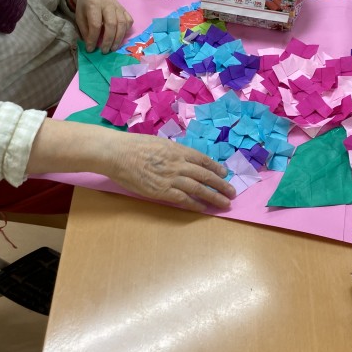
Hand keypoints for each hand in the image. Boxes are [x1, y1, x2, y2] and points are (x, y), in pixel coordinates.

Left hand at [72, 0, 132, 53]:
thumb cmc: (85, 5)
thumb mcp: (79, 16)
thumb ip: (85, 30)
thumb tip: (91, 46)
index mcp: (93, 5)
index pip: (95, 25)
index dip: (93, 39)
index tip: (91, 49)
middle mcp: (107, 5)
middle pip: (112, 24)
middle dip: (108, 40)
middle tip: (104, 51)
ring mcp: (118, 6)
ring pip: (122, 23)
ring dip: (118, 38)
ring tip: (113, 48)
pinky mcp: (124, 8)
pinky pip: (129, 20)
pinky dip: (126, 30)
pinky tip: (120, 37)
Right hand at [108, 132, 235, 211]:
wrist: (119, 154)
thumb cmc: (134, 146)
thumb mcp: (159, 143)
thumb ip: (172, 151)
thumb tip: (181, 157)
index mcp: (178, 150)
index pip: (203, 160)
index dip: (216, 168)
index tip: (225, 174)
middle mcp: (179, 164)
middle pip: (206, 175)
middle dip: (221, 185)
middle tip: (232, 193)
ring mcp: (171, 178)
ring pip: (199, 188)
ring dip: (214, 196)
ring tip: (225, 203)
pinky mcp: (162, 191)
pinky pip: (183, 199)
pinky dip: (194, 204)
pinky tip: (203, 208)